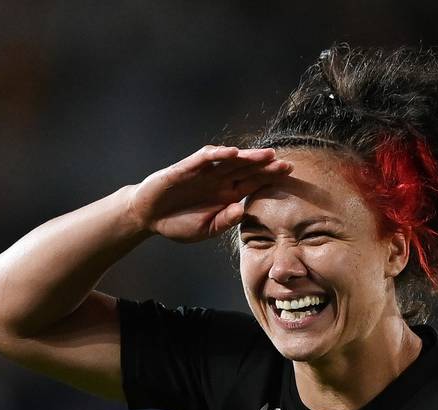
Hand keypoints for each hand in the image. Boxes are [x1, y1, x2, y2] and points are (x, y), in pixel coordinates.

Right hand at [125, 145, 292, 242]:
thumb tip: (242, 209)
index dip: (270, 177)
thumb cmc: (178, 223)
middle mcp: (219, 180)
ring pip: (229, 161)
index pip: (253, 183)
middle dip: (266, 165)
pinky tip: (231, 152)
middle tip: (286, 162)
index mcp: (227, 195)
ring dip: (247, 156)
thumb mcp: (205, 230)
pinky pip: (203, 159)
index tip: (290, 172)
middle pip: (246, 169)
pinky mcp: (186, 169)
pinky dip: (217, 154)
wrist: (148, 217)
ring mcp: (203, 173)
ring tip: (266, 155)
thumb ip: (224, 221)